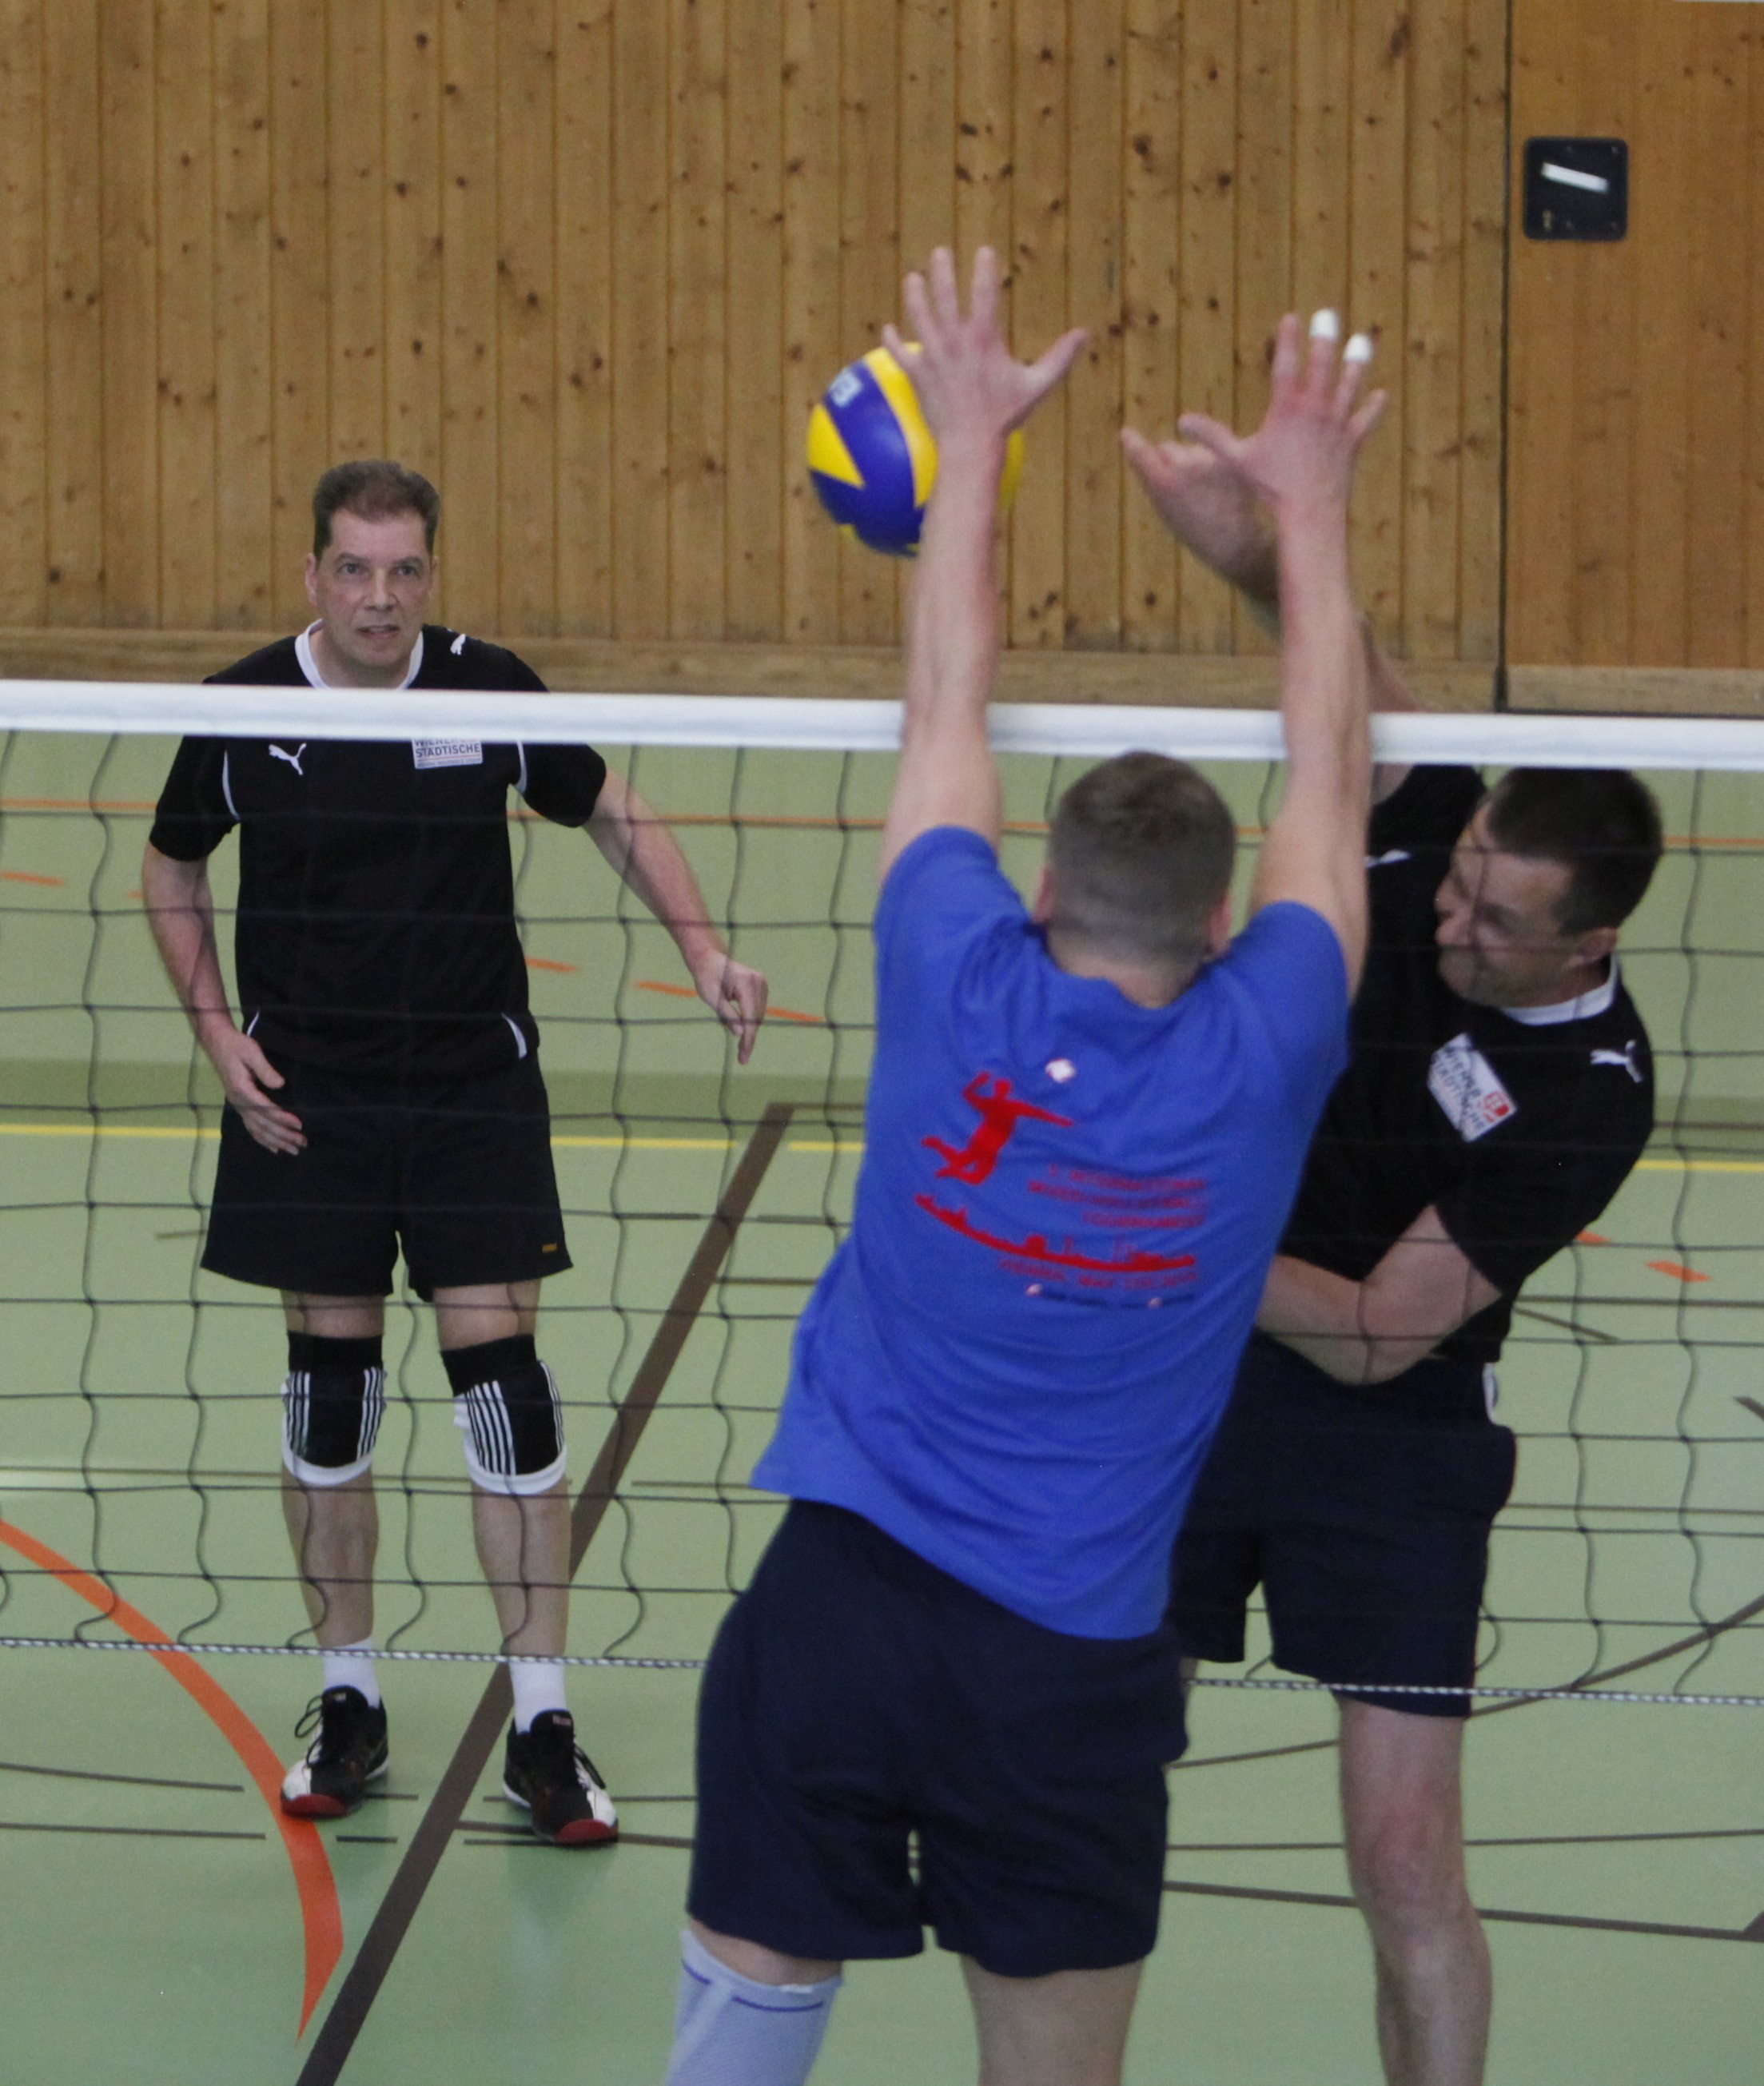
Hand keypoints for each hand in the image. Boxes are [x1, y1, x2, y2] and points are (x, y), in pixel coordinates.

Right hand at [200, 1023, 304, 1154]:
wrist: (217, 1043)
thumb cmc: (236, 1046)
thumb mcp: (251, 1052)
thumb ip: (265, 1069)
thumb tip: (280, 1084)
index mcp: (242, 1090)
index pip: (265, 1109)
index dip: (282, 1118)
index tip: (299, 1125)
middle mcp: (239, 1102)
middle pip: (263, 1124)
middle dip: (283, 1135)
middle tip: (302, 1143)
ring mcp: (238, 1106)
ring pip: (258, 1129)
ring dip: (276, 1141)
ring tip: (293, 1150)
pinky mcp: (240, 1105)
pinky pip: (251, 1127)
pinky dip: (262, 1139)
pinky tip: (274, 1148)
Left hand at [690, 949, 768, 1065]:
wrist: (709, 959)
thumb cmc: (706, 977)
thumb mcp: (711, 997)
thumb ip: (727, 1014)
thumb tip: (740, 1033)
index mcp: (745, 982)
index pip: (750, 1016)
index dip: (748, 1038)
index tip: (744, 1055)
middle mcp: (758, 981)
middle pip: (757, 1017)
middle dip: (750, 1038)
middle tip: (742, 1058)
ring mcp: (762, 982)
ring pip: (759, 1014)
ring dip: (751, 1030)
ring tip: (741, 1047)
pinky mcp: (761, 986)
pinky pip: (758, 1009)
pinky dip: (751, 1021)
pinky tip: (743, 1030)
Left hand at [883, 247, 1085, 452]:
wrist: (970, 444)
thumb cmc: (1004, 416)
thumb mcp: (1037, 385)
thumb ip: (1059, 357)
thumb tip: (1085, 334)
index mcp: (983, 338)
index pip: (984, 292)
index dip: (984, 268)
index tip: (984, 250)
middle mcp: (955, 341)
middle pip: (944, 296)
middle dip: (942, 271)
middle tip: (939, 252)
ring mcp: (934, 357)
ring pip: (919, 317)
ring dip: (915, 296)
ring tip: (912, 278)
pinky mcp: (918, 376)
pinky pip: (901, 354)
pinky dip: (892, 341)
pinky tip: (886, 329)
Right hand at [1120, 428, 1276, 594]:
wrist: (1235, 543)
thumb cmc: (1197, 534)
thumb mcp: (1167, 513)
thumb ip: (1157, 483)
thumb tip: (1156, 454)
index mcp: (1162, 485)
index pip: (1142, 455)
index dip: (1133, 444)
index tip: (1127, 433)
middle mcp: (1182, 466)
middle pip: (1168, 448)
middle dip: (1171, 458)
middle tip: (1184, 483)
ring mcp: (1207, 460)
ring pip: (1192, 450)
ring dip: (1195, 461)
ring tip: (1208, 490)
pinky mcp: (1228, 457)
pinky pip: (1215, 452)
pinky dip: (1216, 463)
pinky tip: (1223, 483)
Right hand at [1174, 312, 1385, 514]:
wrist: (1309, 510)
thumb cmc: (1270, 486)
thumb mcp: (1237, 459)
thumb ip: (1212, 436)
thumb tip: (1182, 421)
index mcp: (1287, 409)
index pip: (1288, 364)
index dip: (1289, 339)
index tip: (1291, 317)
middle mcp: (1316, 409)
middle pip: (1323, 364)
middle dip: (1324, 337)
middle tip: (1327, 314)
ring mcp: (1337, 424)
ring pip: (1350, 384)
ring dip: (1356, 361)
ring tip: (1361, 340)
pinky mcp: (1352, 442)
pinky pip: (1365, 420)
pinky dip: (1373, 407)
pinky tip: (1380, 394)